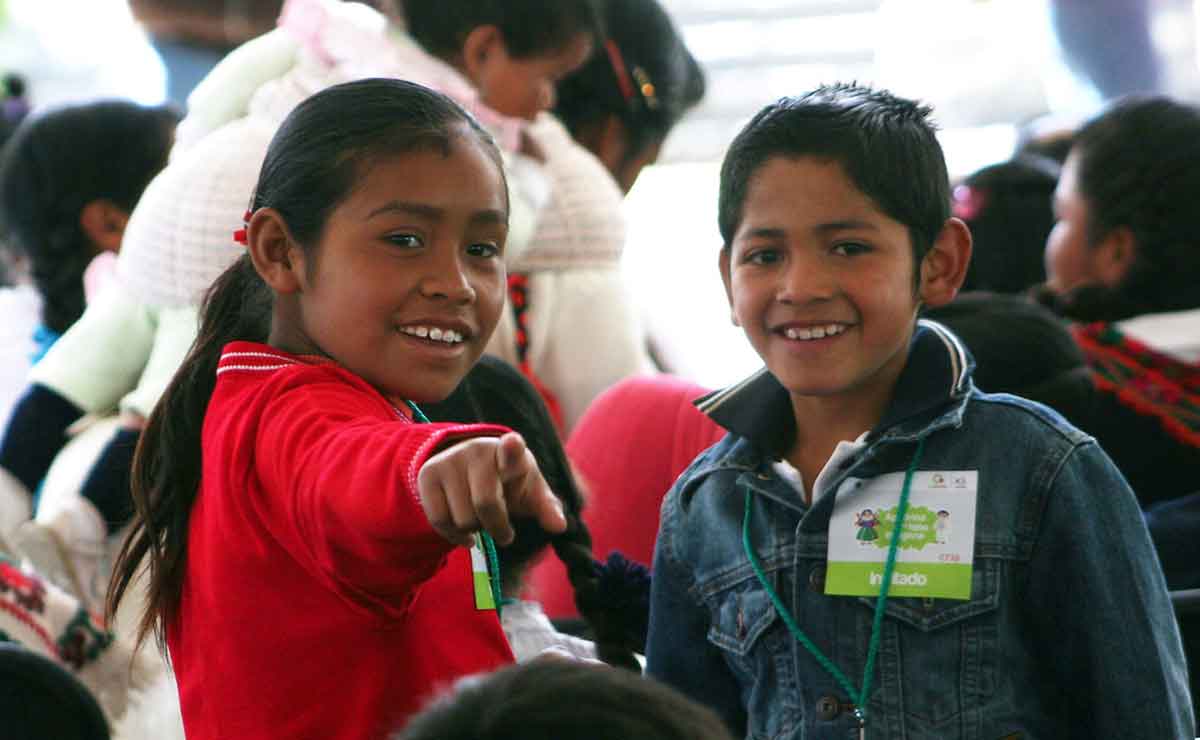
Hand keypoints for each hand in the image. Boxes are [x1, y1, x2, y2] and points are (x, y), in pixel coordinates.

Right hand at [417, 432, 565, 546]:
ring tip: (481, 519)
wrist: (471, 467)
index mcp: (511, 450)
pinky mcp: (428, 474)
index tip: (512, 444)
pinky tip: (465, 532)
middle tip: (505, 533)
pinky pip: (439, 520)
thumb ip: (547, 508)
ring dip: (475, 530)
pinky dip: (454, 536)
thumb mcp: (531, 491)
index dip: (512, 449)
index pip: (512, 449)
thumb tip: (560, 526)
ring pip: (463, 518)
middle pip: (486, 504)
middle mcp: (478, 449)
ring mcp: (450, 460)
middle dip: (498, 527)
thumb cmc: (509, 482)